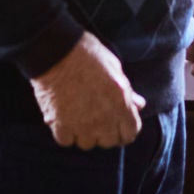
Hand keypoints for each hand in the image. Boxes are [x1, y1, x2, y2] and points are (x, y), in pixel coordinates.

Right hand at [29, 32, 144, 149]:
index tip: (119, 124)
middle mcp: (103, 118)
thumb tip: (138, 105)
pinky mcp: (60, 125)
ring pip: (87, 143)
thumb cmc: (87, 54)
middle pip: (109, 141)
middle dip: (106, 132)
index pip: (131, 132)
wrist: (55, 50)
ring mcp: (81, 124)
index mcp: (120, 103)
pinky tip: (64, 118)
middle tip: (97, 118)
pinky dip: (65, 132)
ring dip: (85, 133)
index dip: (125, 129)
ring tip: (79, 116)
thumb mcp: (115, 68)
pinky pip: (66, 140)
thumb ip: (127, 92)